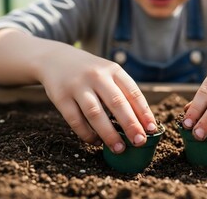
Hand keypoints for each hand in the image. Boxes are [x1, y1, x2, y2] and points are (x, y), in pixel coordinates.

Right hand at [37, 43, 156, 153]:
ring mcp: (77, 86)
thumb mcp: (108, 73)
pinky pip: (75, 120)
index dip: (144, 112)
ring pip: (95, 113)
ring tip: (119, 148)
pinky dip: (87, 134)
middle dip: (130, 125)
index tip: (152, 129)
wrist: (54, 59)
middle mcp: (96, 76)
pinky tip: (96, 142)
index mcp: (113, 70)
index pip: (133, 92)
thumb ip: (121, 92)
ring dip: (109, 134)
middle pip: (117, 103)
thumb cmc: (90, 72)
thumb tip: (140, 124)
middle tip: (139, 142)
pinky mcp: (61, 97)